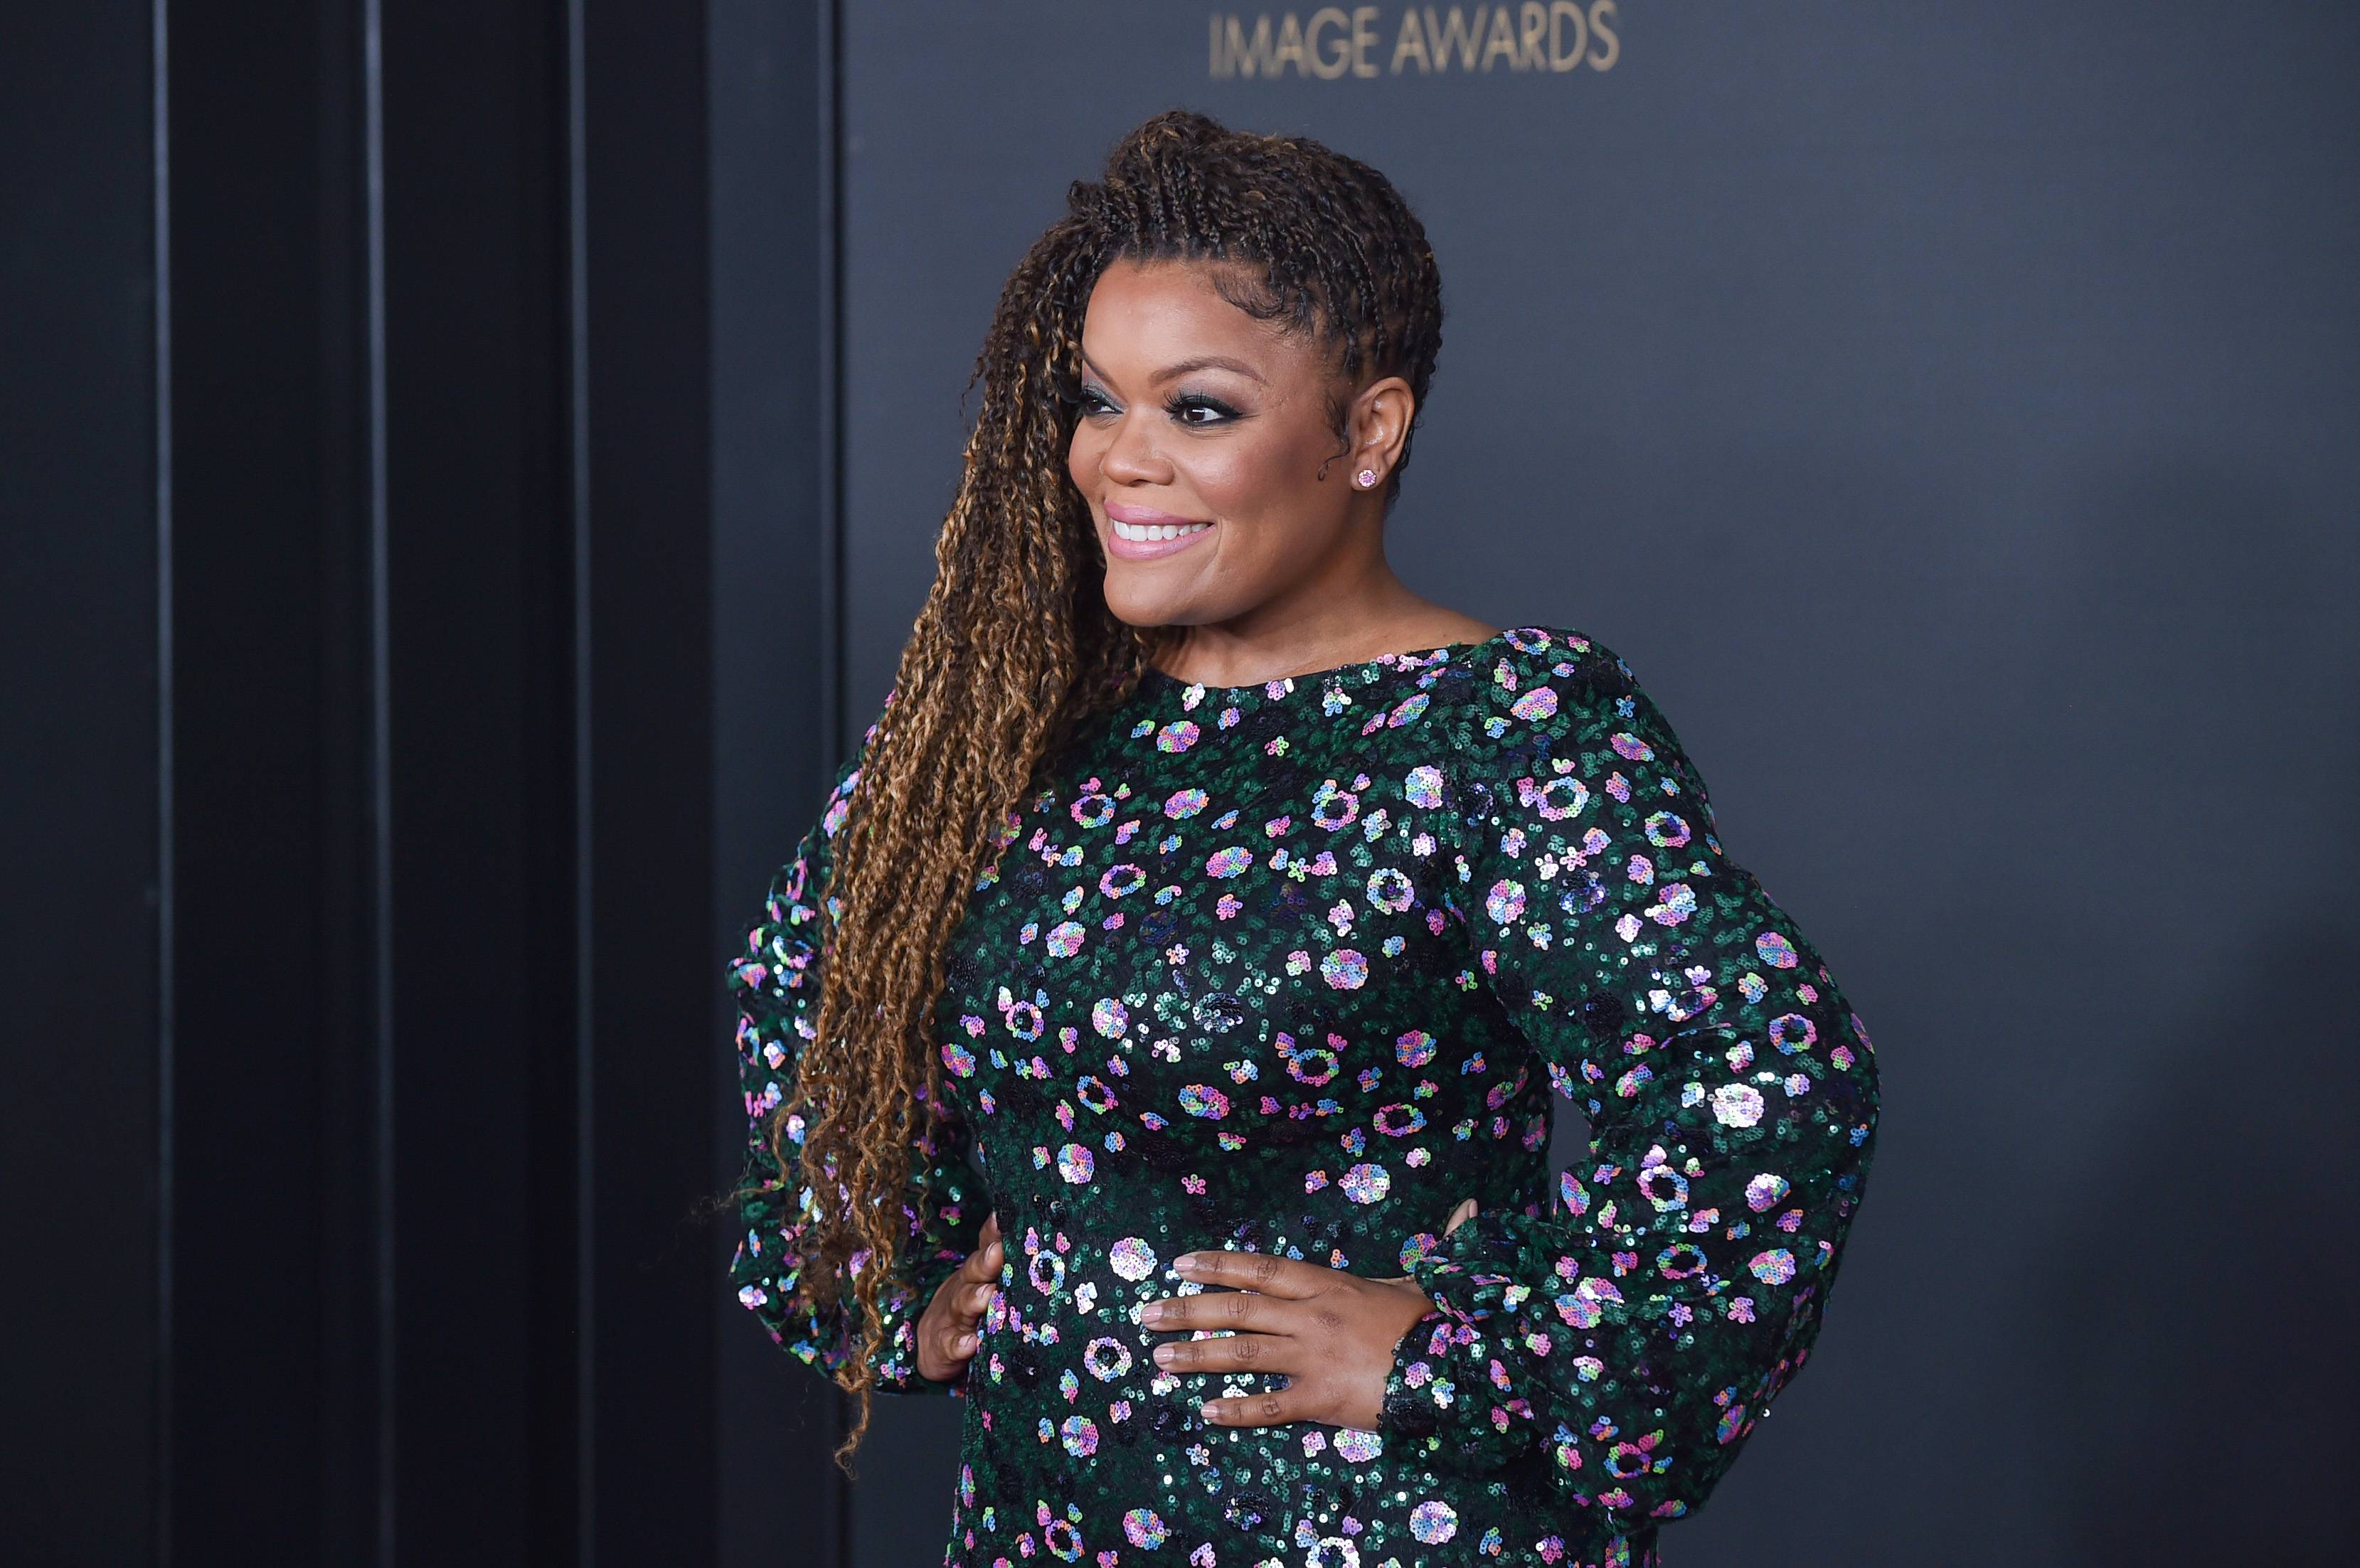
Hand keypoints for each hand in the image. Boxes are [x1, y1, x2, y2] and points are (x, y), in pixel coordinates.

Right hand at [915, 1212, 1001, 1383]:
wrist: (933, 1343)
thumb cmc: (972, 1307)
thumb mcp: (987, 1283)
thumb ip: (1011, 1265)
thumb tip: (1048, 1243)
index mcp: (979, 1270)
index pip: (988, 1244)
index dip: (995, 1231)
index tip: (1005, 1218)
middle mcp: (965, 1287)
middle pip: (974, 1271)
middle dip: (986, 1261)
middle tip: (998, 1253)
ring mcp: (953, 1316)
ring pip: (962, 1304)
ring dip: (974, 1299)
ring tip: (988, 1295)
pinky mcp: (944, 1346)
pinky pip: (951, 1345)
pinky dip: (960, 1344)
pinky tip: (970, 1344)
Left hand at [1136, 1198, 1477, 1429]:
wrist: (1459, 1368)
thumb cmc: (1435, 1323)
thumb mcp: (1421, 1279)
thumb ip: (1432, 1245)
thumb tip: (1470, 1208)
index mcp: (1328, 1283)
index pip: (1260, 1268)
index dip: (1217, 1264)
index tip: (1180, 1264)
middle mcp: (1311, 1315)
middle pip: (1237, 1308)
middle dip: (1187, 1309)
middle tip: (1147, 1313)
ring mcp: (1313, 1357)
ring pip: (1241, 1353)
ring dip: (1196, 1355)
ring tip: (1158, 1358)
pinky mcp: (1322, 1398)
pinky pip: (1269, 1406)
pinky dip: (1236, 1410)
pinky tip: (1206, 1412)